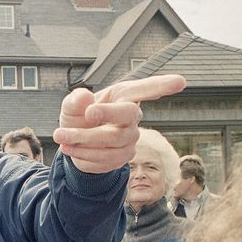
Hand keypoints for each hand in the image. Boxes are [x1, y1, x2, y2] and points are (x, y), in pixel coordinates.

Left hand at [53, 75, 186, 173]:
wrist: (75, 143)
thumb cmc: (78, 117)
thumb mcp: (71, 105)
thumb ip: (75, 100)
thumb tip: (85, 99)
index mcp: (122, 96)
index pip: (144, 88)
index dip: (162, 85)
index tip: (181, 82)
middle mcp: (131, 117)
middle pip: (127, 115)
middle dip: (106, 114)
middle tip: (87, 114)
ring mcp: (130, 138)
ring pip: (111, 141)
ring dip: (82, 139)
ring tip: (60, 135)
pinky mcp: (122, 157)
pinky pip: (104, 159)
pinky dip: (82, 154)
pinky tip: (69, 148)